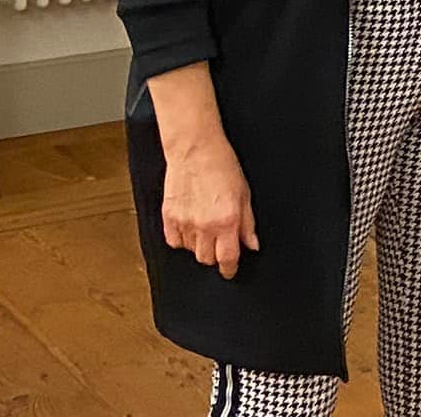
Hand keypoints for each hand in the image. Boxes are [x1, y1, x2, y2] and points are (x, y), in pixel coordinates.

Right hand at [161, 134, 257, 279]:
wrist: (195, 149)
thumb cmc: (223, 166)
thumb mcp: (245, 194)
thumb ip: (248, 223)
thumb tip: (252, 244)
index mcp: (227, 221)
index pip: (228, 258)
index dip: (230, 269)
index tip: (230, 271)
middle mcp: (205, 226)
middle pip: (207, 259)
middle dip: (215, 255)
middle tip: (220, 242)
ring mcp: (184, 223)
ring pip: (191, 252)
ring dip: (200, 246)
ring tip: (206, 228)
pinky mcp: (168, 218)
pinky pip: (174, 242)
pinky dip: (182, 239)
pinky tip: (190, 226)